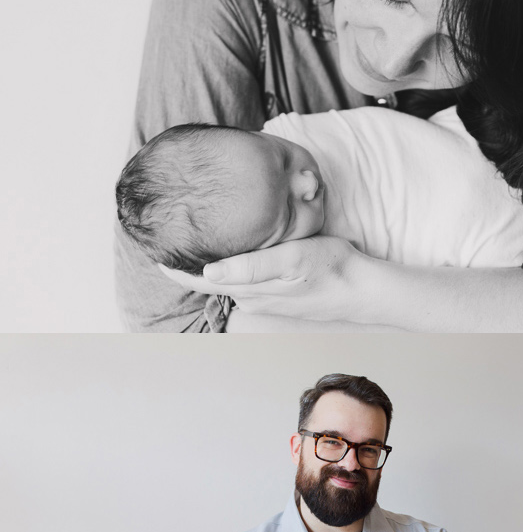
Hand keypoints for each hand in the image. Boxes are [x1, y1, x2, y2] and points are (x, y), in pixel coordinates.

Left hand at [161, 236, 367, 322]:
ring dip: (206, 262)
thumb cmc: (329, 269)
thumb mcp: (290, 261)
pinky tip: (230, 248)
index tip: (152, 250)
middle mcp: (250, 294)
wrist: (361, 287)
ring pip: (224, 277)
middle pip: (207, 278)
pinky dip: (228, 264)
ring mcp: (263, 293)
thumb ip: (250, 267)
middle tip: (164, 238)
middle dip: (185, 262)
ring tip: (188, 240)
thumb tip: (208, 272)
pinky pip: (242, 276)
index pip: (199, 279)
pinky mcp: (276, 288)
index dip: (173, 267)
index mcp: (248, 288)